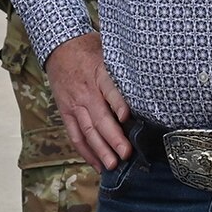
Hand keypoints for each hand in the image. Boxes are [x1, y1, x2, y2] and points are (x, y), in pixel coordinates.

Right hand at [44, 33, 130, 171]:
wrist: (58, 47)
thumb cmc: (89, 49)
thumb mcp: (108, 51)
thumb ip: (124, 67)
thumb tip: (153, 77)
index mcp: (99, 73)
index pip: (109, 89)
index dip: (118, 103)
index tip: (127, 117)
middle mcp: (86, 91)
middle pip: (99, 117)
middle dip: (113, 137)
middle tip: (125, 153)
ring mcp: (75, 104)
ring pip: (87, 130)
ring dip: (100, 150)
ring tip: (113, 165)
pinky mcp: (66, 112)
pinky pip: (75, 135)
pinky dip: (86, 152)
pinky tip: (98, 164)